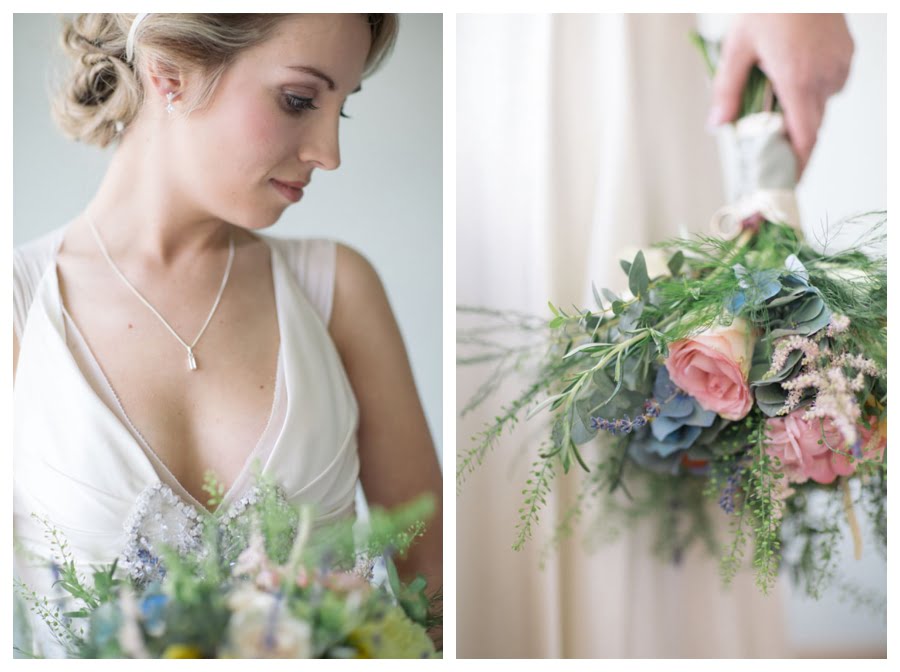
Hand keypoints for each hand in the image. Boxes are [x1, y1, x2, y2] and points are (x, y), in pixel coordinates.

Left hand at [710, 14, 853, 176]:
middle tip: (768, 148)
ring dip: (799, 112)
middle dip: (791, 141)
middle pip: (812, 127)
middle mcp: (825, 78)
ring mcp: (840, 66)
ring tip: (775, 96)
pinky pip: (829, 86)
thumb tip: (717, 126)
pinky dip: (810, 91)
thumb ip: (727, 91)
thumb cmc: (769, 6)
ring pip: (820, 107)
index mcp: (798, 81)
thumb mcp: (737, 48)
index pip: (805, 140)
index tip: (787, 184)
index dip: (797, 166)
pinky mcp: (847, 56)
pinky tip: (793, 73)